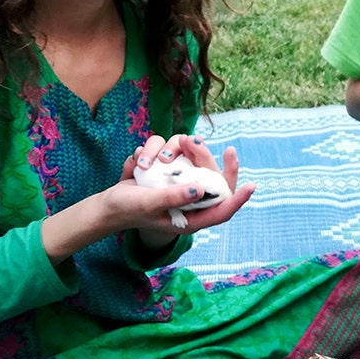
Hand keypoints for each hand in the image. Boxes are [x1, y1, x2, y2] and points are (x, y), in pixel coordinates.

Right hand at [118, 134, 253, 236]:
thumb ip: (172, 198)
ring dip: (174, 151)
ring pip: (193, 159)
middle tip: (192, 141)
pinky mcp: (170, 169)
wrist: (108, 203)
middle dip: (204, 156)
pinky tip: (139, 162)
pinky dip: (156, 151)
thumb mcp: (148, 204)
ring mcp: (181, 182)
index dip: (237, 199)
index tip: (251, 185)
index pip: (222, 210)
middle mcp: (191, 199)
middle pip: (212, 176)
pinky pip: (173, 152)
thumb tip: (201, 189)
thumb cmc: (128, 208)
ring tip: (152, 159)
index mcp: (191, 217)